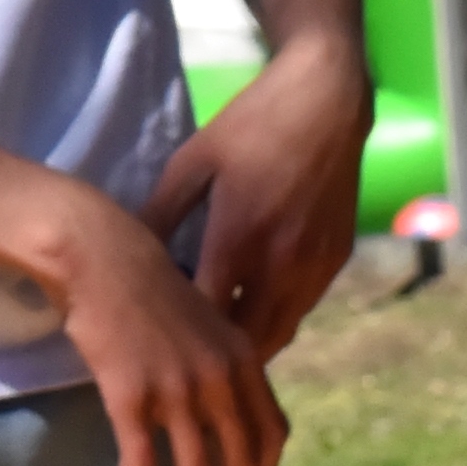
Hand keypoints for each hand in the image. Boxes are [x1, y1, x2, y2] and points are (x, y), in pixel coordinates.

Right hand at [33, 178, 291, 465]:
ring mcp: (176, 390)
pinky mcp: (131, 395)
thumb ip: (228, 366)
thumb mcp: (211, 325)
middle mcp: (218, 381)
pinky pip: (143, 457)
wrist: (104, 258)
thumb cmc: (153, 291)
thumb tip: (233, 412)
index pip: (272, 435)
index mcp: (244, 363)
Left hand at [148, 40, 370, 363]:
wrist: (327, 105)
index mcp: (238, 238)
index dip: (184, 338)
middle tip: (187, 360)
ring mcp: (314, 267)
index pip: (208, 317)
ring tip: (216, 349)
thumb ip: (161, 215)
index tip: (158, 344)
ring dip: (250, 345)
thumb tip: (131, 256)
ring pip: (281, 332)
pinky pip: (302, 309)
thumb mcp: (193, 163)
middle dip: (218, 357)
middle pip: (248, 340)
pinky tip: (252, 310)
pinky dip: (276, 319)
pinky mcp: (335, 262)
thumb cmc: (251, 127)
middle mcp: (281, 263)